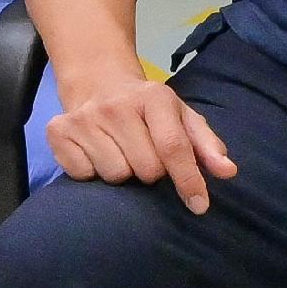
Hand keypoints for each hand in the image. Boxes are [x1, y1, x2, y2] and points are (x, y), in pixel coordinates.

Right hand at [45, 68, 236, 214]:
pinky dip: (92, 171)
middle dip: (152, 172)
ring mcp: (84, 118)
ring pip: (115, 175)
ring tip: (121, 151)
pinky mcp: (58, 131)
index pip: (173, 147)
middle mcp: (117, 105)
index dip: (188, 179)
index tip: (199, 205)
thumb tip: (228, 171)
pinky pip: (83, 175)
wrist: (99, 82)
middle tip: (145, 154)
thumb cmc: (149, 109)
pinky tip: (97, 151)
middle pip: (145, 169)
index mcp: (154, 98)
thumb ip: (206, 145)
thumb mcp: (182, 117)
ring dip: (123, 173)